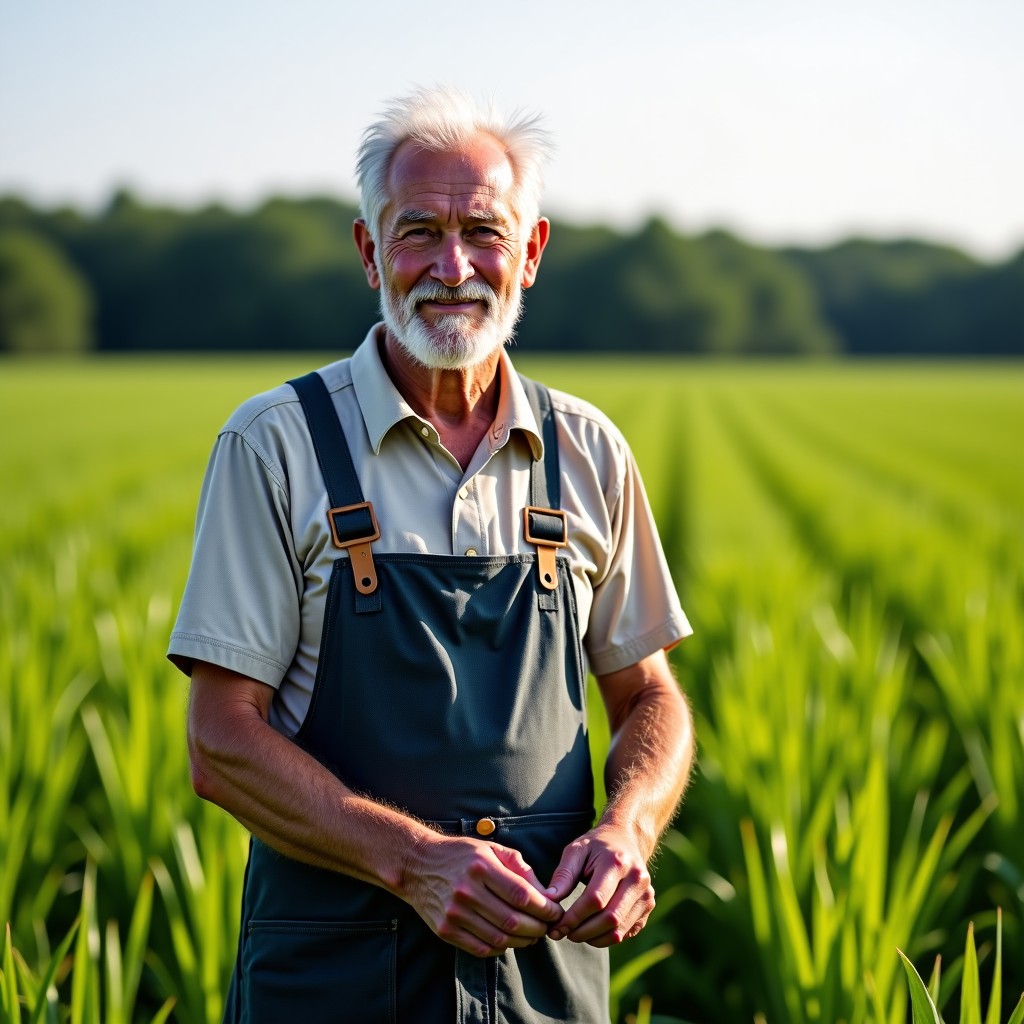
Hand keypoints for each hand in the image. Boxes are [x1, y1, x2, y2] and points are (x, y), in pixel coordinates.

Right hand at [403, 835, 563, 956]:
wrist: (417, 865)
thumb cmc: (461, 854)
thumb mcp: (491, 849)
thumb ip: (520, 869)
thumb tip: (546, 894)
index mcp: (481, 867)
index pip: (522, 895)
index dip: (544, 908)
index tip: (555, 911)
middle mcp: (467, 891)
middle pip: (513, 920)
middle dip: (538, 927)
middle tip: (548, 927)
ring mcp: (454, 914)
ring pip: (500, 938)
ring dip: (523, 941)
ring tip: (533, 935)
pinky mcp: (445, 930)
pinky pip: (481, 948)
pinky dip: (501, 947)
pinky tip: (509, 939)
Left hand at [544, 824, 654, 946]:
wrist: (626, 839)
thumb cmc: (596, 846)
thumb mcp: (576, 850)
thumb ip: (563, 874)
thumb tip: (549, 900)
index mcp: (617, 862)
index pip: (595, 899)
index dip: (574, 917)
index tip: (556, 927)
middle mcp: (637, 878)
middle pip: (609, 918)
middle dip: (583, 932)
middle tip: (564, 934)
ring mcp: (646, 893)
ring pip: (619, 930)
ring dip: (594, 939)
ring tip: (575, 934)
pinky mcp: (648, 905)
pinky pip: (627, 932)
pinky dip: (607, 938)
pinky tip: (592, 932)